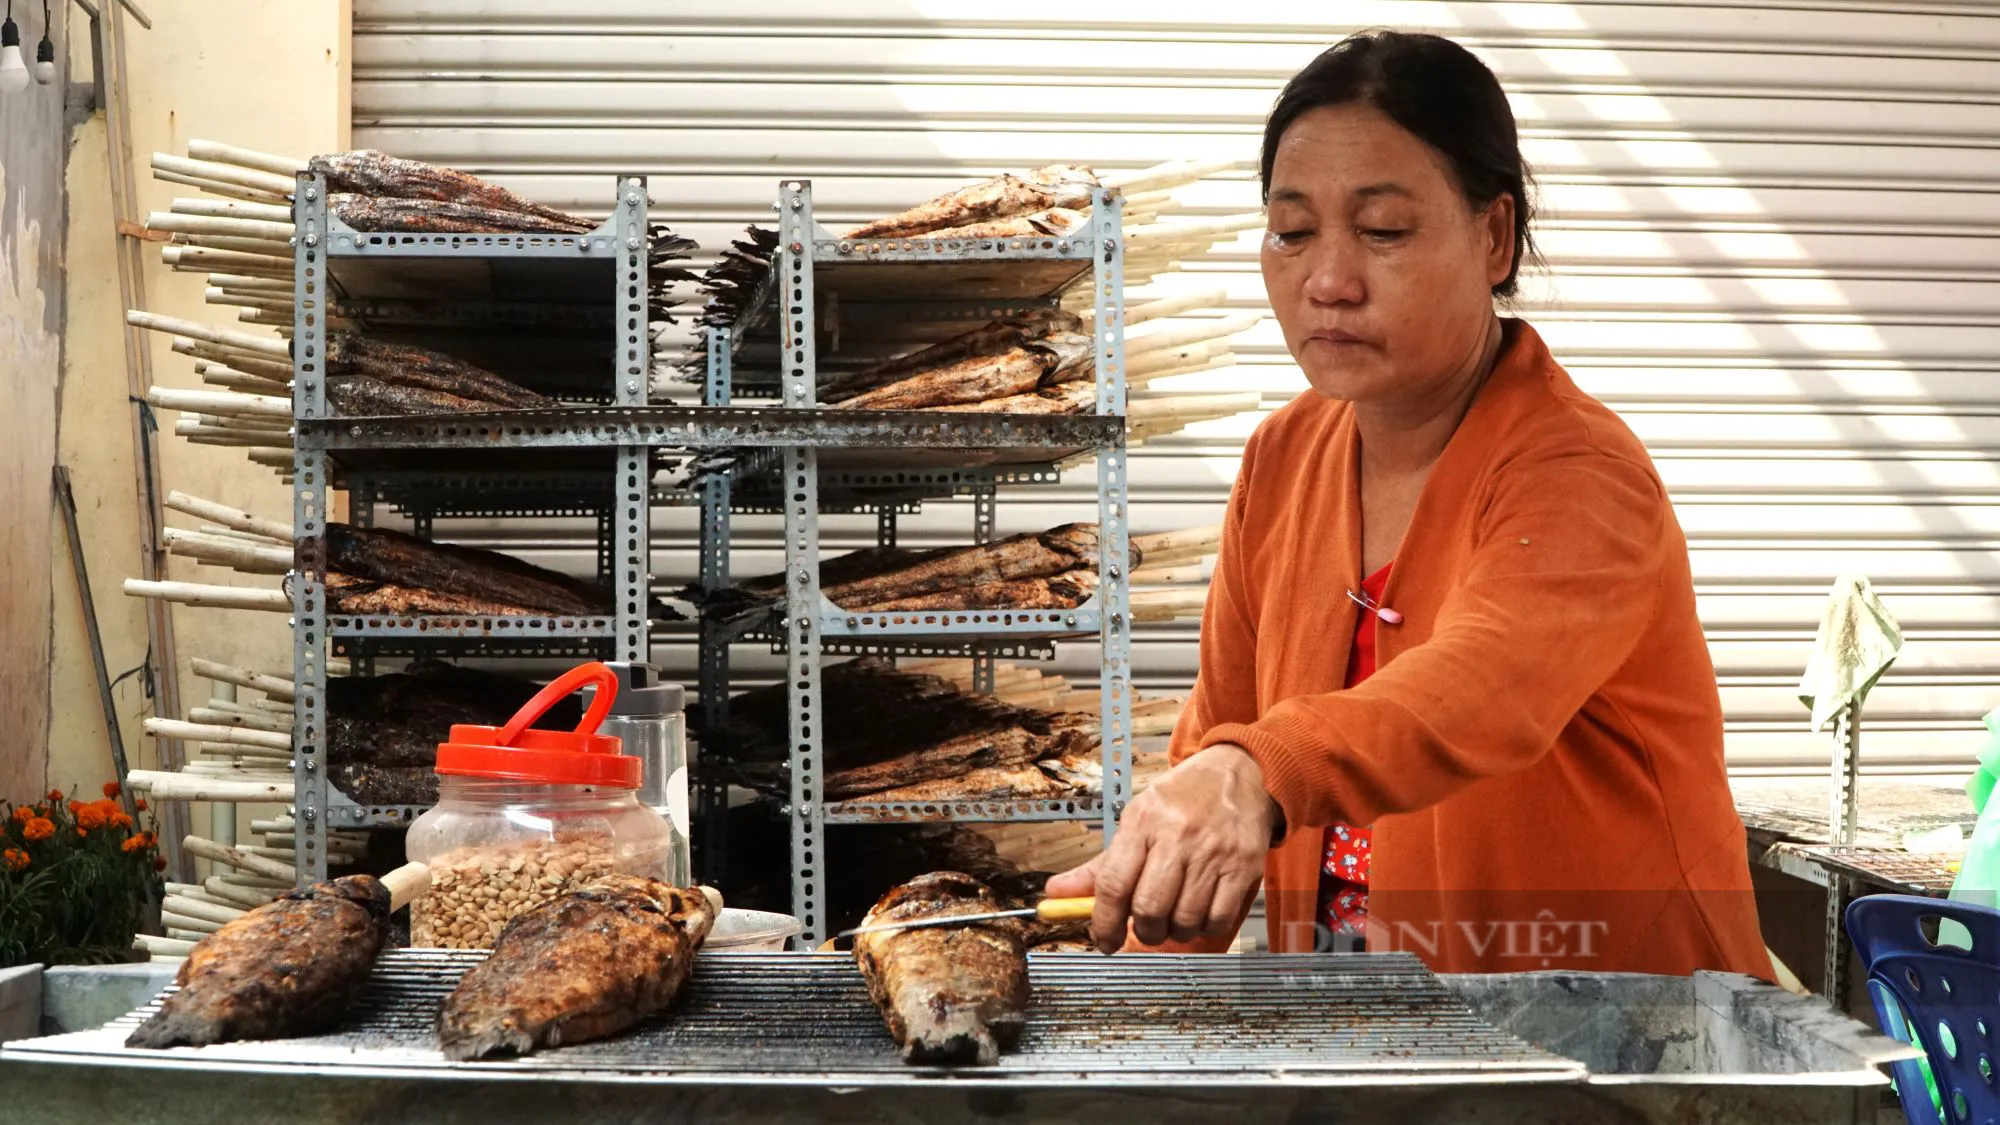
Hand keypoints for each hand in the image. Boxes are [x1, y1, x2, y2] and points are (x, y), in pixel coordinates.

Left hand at [1045, 743, 1276, 952]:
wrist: (1239, 774)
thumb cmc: (1180, 801)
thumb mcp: (1137, 820)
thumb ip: (1098, 865)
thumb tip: (1055, 894)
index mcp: (1142, 822)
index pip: (1113, 883)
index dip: (1103, 922)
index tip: (1104, 940)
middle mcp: (1177, 837)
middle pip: (1149, 907)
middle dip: (1143, 931)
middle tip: (1145, 928)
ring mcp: (1213, 853)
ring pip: (1184, 920)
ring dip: (1174, 932)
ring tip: (1174, 918)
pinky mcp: (1243, 867)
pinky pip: (1217, 919)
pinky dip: (1204, 927)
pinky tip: (1200, 913)